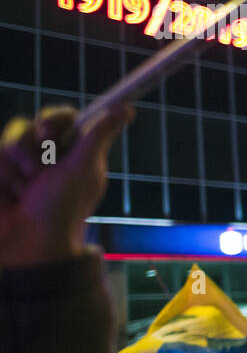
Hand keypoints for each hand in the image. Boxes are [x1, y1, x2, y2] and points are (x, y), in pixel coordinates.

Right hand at [0, 104, 132, 268]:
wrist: (27, 244)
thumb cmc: (63, 208)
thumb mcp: (85, 169)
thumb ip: (99, 135)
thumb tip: (127, 109)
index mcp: (74, 152)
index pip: (62, 118)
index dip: (54, 120)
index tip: (50, 134)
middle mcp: (47, 155)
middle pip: (32, 126)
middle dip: (35, 150)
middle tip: (41, 174)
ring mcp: (20, 164)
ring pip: (11, 140)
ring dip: (18, 169)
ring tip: (27, 192)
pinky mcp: (0, 172)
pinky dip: (3, 178)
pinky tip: (12, 198)